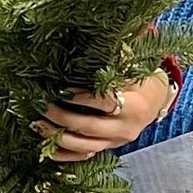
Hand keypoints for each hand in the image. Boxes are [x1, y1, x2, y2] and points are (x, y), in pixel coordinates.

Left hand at [37, 68, 176, 162]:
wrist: (155, 101)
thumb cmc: (141, 79)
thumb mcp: (135, 67)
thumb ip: (118, 55)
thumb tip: (98, 34)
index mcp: (136, 106)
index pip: (104, 103)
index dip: (81, 97)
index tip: (61, 89)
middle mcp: (126, 129)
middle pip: (89, 127)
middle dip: (62, 117)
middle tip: (42, 105)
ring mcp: (116, 142)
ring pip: (84, 147)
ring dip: (58, 137)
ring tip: (37, 124)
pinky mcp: (107, 149)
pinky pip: (83, 158)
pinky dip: (64, 155)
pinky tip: (46, 147)